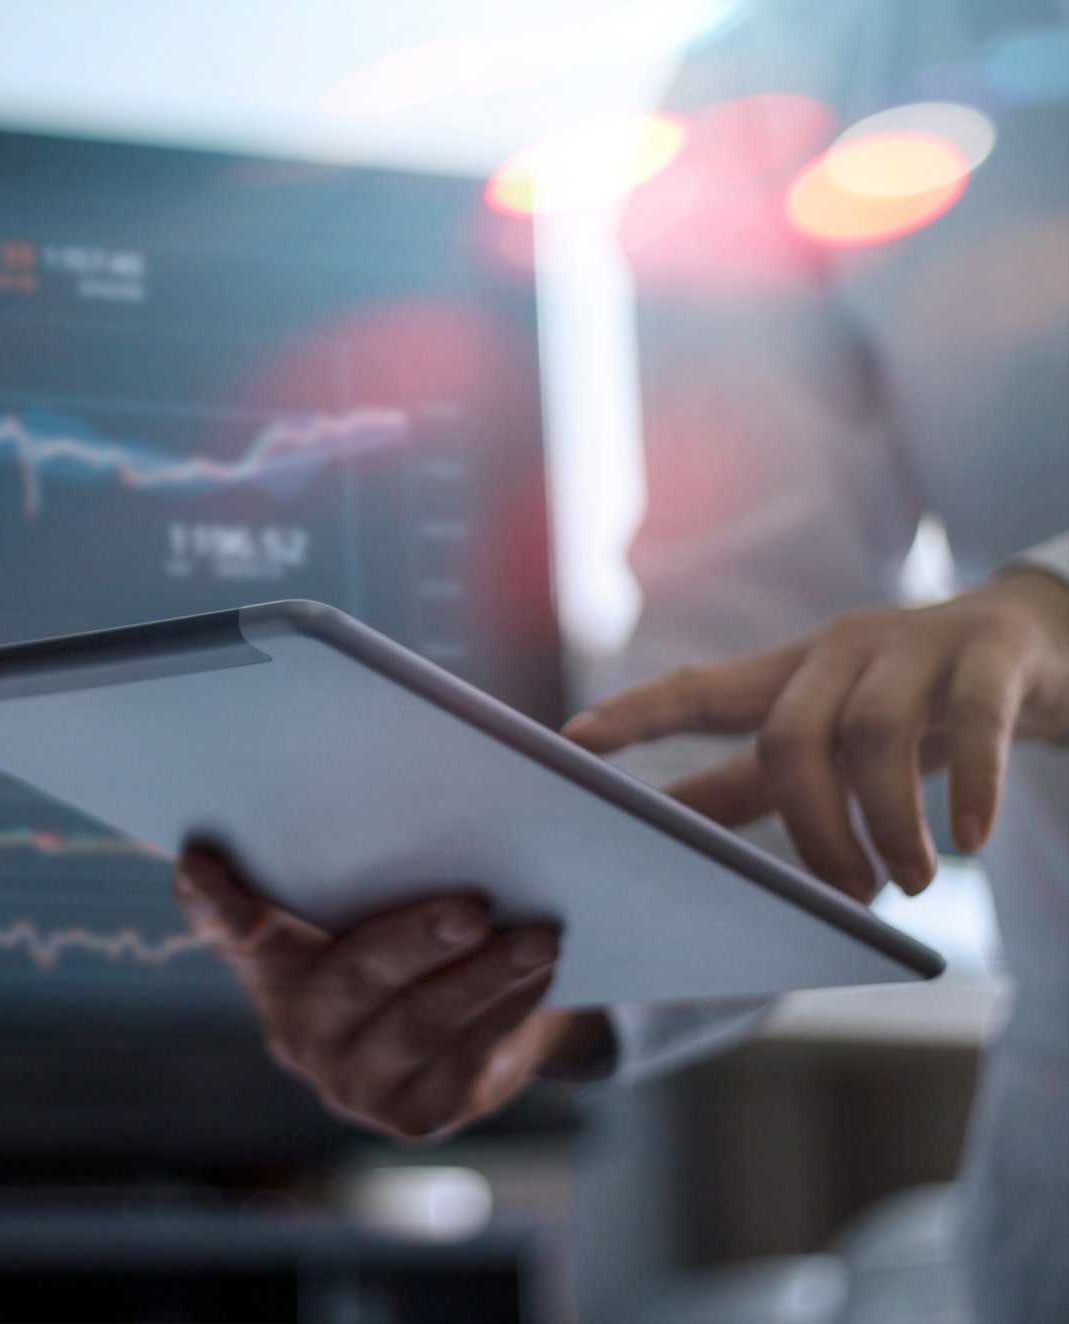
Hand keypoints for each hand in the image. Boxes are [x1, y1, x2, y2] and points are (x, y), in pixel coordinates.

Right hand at [173, 847, 607, 1141]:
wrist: (468, 1035)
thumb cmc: (410, 930)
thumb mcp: (381, 890)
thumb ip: (377, 843)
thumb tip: (473, 751)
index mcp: (265, 955)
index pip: (217, 920)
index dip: (210, 897)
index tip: (208, 865)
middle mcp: (290, 1023)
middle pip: (351, 975)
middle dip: (414, 940)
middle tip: (472, 908)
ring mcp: (345, 1078)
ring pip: (420, 1022)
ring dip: (486, 978)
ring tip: (540, 941)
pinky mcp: (408, 1116)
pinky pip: (462, 1059)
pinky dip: (506, 1012)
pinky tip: (537, 977)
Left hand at [564, 571, 1068, 899]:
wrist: (1048, 642)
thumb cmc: (916, 705)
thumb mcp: (832, 740)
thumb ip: (752, 785)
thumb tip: (666, 844)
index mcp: (790, 673)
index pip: (698, 689)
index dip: (636, 714)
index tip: (572, 742)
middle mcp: (841, 648)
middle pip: (787, 736)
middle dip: (808, 828)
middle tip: (845, 895)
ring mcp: (916, 644)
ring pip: (873, 735)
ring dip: (886, 823)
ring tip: (912, 884)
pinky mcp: (993, 653)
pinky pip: (973, 720)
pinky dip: (974, 786)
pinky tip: (974, 840)